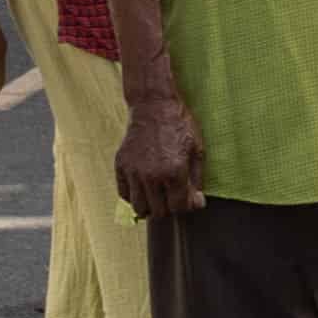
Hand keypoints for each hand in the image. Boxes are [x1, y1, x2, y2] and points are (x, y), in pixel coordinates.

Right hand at [114, 82, 207, 217]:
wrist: (154, 105)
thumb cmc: (180, 125)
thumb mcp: (196, 150)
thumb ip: (196, 180)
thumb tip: (196, 204)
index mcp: (175, 172)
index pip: (178, 208)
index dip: (184, 206)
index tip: (186, 198)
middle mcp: (152, 175)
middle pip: (158, 212)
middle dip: (168, 208)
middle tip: (172, 196)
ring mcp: (134, 172)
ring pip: (139, 208)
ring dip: (149, 206)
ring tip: (157, 195)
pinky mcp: (121, 166)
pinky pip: (124, 194)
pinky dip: (133, 195)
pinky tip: (143, 186)